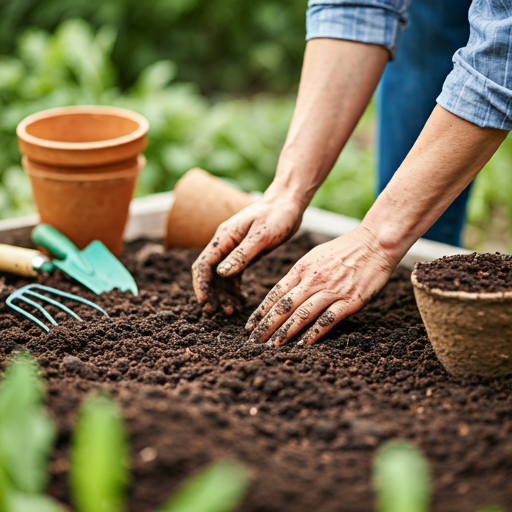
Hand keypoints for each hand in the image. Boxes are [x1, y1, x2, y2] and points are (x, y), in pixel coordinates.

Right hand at [192, 185, 304, 314]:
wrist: (288, 204)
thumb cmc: (276, 215)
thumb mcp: (261, 236)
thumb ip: (242, 255)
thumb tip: (221, 274)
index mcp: (224, 237)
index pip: (204, 264)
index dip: (201, 285)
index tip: (205, 303)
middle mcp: (225, 244)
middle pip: (209, 273)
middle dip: (211, 293)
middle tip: (216, 313)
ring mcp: (234, 250)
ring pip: (221, 277)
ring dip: (223, 294)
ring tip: (231, 311)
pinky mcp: (245, 254)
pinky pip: (234, 275)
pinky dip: (235, 289)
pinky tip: (241, 300)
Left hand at [245, 226, 398, 345]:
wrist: (375, 242)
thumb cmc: (344, 250)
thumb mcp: (315, 256)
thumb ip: (299, 275)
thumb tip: (283, 293)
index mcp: (302, 268)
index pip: (275, 294)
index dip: (261, 311)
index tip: (249, 326)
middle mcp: (313, 280)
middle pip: (284, 306)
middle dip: (266, 326)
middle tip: (253, 341)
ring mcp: (331, 290)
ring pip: (302, 314)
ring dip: (285, 332)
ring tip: (272, 346)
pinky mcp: (350, 301)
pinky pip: (327, 320)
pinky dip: (313, 333)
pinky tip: (302, 344)